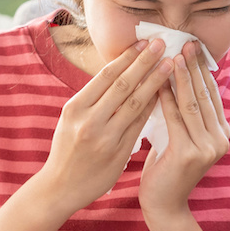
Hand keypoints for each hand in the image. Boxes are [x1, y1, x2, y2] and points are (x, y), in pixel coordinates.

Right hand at [39, 38, 172, 214]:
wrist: (59, 188)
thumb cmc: (67, 150)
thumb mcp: (71, 120)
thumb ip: (92, 100)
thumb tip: (120, 73)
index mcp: (75, 107)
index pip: (106, 76)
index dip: (127, 57)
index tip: (144, 42)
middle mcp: (89, 120)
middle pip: (123, 85)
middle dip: (144, 62)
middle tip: (162, 43)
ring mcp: (105, 137)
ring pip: (135, 103)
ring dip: (155, 81)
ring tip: (170, 64)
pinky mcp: (118, 153)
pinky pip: (140, 124)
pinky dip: (152, 107)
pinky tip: (165, 94)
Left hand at [139, 41, 229, 219]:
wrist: (163, 206)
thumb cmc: (167, 168)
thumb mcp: (181, 136)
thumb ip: (185, 113)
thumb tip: (176, 76)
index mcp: (221, 133)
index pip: (212, 93)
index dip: (202, 69)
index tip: (192, 46)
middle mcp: (220, 139)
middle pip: (205, 94)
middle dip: (193, 66)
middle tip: (185, 42)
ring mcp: (207, 148)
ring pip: (192, 104)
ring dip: (181, 77)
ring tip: (172, 54)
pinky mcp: (189, 154)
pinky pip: (176, 119)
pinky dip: (167, 98)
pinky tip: (158, 82)